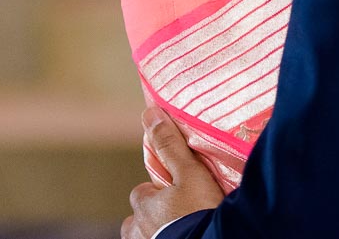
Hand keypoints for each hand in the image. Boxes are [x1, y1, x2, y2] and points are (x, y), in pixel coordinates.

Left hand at [122, 107, 225, 238]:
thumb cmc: (200, 212)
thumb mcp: (191, 173)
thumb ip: (171, 145)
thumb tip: (150, 113)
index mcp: (143, 205)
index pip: (142, 192)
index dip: (158, 190)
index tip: (176, 190)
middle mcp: (138, 230)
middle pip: (141, 217)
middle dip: (155, 214)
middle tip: (181, 212)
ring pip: (144, 236)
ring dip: (157, 231)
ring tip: (183, 228)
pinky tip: (186, 235)